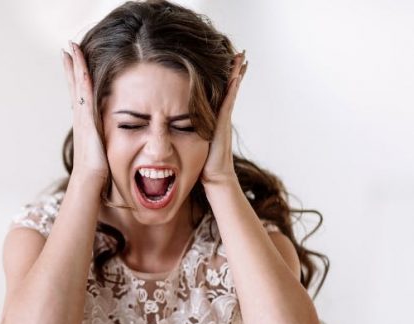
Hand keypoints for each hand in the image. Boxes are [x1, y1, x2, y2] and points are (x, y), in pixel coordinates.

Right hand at [62, 42, 108, 181]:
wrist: (90, 181)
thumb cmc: (96, 172)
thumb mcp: (102, 150)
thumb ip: (104, 141)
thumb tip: (110, 142)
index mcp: (85, 122)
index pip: (80, 94)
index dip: (76, 78)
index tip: (73, 61)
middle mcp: (80, 117)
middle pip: (74, 85)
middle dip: (71, 65)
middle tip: (68, 46)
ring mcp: (81, 117)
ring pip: (77, 85)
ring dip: (75, 65)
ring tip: (71, 48)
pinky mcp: (87, 120)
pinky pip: (84, 94)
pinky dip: (82, 78)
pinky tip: (82, 65)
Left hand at [201, 51, 247, 185]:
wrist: (214, 175)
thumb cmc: (203, 161)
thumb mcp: (195, 139)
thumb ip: (191, 129)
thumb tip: (177, 124)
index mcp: (215, 117)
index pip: (222, 92)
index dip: (227, 77)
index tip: (230, 61)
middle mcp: (222, 116)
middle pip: (231, 87)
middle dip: (235, 70)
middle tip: (241, 53)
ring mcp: (224, 119)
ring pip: (232, 91)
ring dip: (236, 74)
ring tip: (242, 58)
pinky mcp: (223, 125)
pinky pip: (228, 103)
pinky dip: (232, 90)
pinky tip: (235, 77)